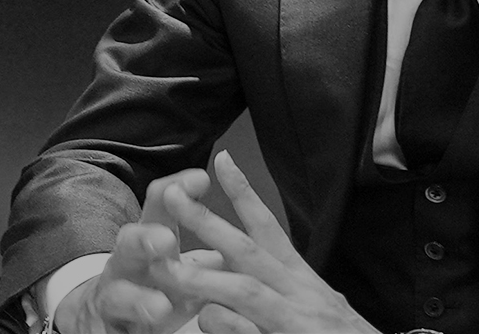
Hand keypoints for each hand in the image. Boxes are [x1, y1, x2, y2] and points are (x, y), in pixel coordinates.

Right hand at [54, 167, 225, 333]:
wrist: (107, 314)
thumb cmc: (158, 282)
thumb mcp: (184, 261)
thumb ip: (213, 246)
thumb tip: (256, 232)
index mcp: (151, 238)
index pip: (160, 204)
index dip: (177, 189)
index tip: (201, 179)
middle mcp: (127, 261)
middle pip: (129, 242)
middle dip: (146, 239)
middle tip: (166, 240)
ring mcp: (113, 295)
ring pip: (117, 293)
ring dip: (138, 298)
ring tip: (161, 306)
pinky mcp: (108, 326)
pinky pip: (111, 329)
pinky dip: (122, 331)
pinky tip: (135, 333)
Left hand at [165, 151, 381, 333]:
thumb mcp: (313, 312)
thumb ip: (277, 297)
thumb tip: (229, 293)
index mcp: (302, 280)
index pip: (269, 228)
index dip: (244, 194)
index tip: (221, 160)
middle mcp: (301, 291)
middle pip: (248, 248)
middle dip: (208, 220)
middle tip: (172, 195)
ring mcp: (296, 316)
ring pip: (244, 287)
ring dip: (203, 276)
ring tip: (165, 269)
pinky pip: (247, 328)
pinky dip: (224, 324)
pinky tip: (204, 322)